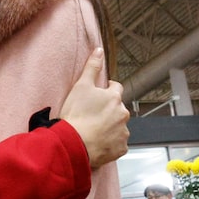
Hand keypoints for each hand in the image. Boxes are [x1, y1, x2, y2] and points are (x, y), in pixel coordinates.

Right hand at [59, 48, 128, 168]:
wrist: (75, 144)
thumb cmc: (77, 115)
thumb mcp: (81, 86)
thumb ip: (92, 67)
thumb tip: (99, 50)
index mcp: (114, 98)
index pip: (116, 87)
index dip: (108, 89)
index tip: (101, 93)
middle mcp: (123, 114)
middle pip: (118, 108)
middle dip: (109, 110)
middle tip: (93, 114)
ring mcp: (123, 132)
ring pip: (119, 126)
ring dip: (110, 127)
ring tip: (94, 130)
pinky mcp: (120, 148)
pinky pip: (118, 144)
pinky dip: (111, 143)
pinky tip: (98, 142)